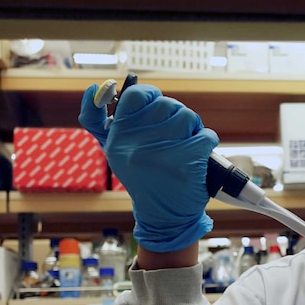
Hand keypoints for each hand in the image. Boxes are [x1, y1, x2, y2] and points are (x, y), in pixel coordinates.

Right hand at [79, 83, 218, 252]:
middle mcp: (137, 145)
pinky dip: (207, 142)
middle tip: (175, 135)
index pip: (135, 96)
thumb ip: (100, 121)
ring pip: (188, 117)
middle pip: (167, 105)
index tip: (157, 107)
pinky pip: (206, 135)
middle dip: (176, 116)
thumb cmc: (143, 179)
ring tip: (186, 146)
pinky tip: (199, 155)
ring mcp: (162, 153)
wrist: (163, 218)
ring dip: (193, 129)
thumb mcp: (116, 152)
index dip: (151, 96)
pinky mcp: (187, 161)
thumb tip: (97, 87)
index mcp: (118, 138)